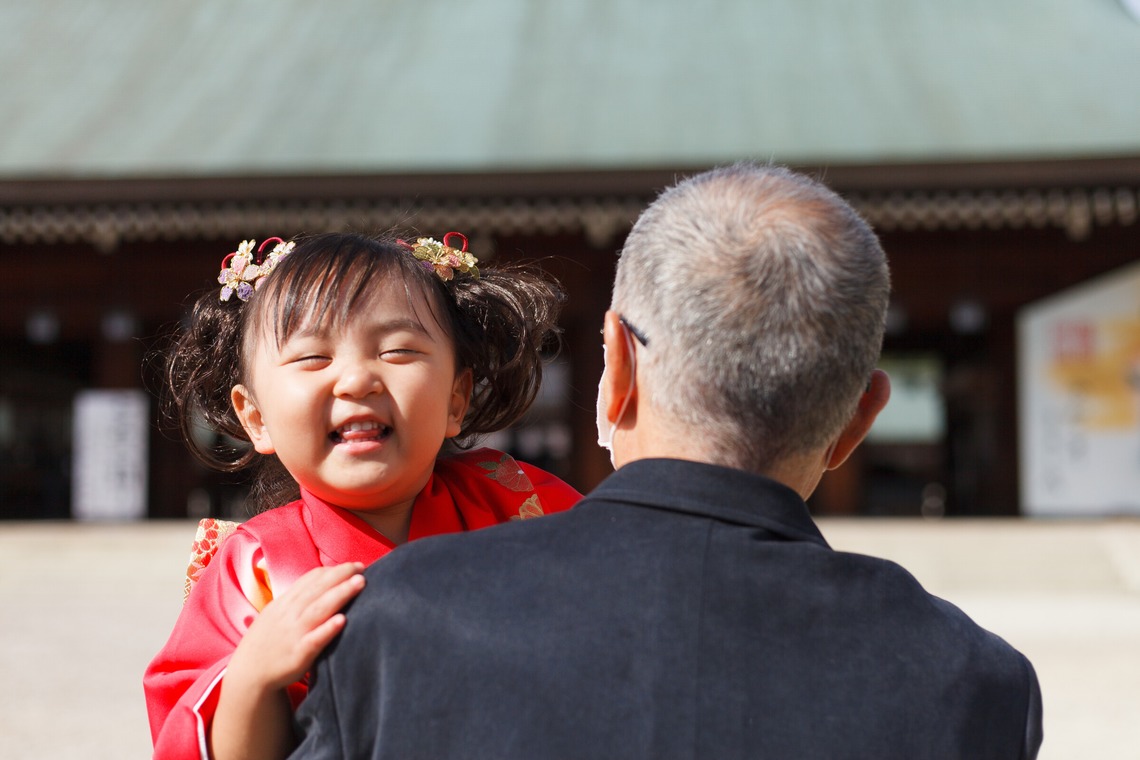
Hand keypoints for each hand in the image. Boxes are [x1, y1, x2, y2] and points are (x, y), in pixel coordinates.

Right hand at [227, 562, 365, 692]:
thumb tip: (321, 582)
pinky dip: (327, 629)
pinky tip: (342, 620)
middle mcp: (289, 614)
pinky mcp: (298, 654)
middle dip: (341, 575)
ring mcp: (294, 633)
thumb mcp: (276, 614)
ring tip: (360, 583)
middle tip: (362, 567)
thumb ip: (296, 599)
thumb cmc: (268, 641)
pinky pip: (314, 639)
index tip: (353, 565)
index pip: (310, 579)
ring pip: (319, 608)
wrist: (248, 675)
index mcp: (285, 602)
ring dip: (340, 594)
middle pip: (318, 589)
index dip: (333, 570)